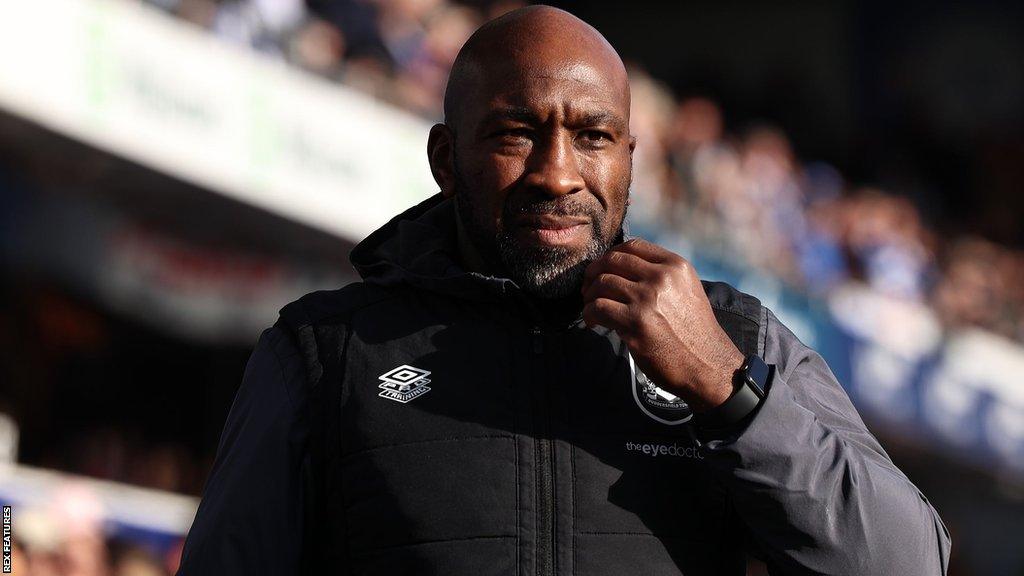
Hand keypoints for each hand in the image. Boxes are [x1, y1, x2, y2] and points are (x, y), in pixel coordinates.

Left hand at [581, 238, 743, 411]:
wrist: (707, 364)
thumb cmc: (694, 331)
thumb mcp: (687, 289)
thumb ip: (661, 274)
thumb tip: (623, 267)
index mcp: (675, 266)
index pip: (632, 246)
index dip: (611, 255)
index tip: (603, 269)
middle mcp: (661, 277)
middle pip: (612, 260)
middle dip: (594, 273)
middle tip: (588, 288)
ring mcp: (647, 299)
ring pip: (601, 283)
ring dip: (589, 295)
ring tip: (590, 307)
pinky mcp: (635, 323)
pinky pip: (597, 307)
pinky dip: (589, 314)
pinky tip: (593, 322)